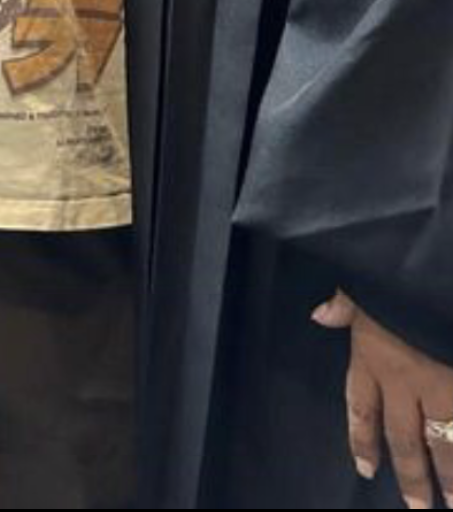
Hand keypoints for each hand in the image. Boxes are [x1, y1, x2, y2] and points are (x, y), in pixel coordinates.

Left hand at [314, 289, 452, 507]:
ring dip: (451, 477)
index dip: (362, 438)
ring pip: (446, 443)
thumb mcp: (365, 284)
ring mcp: (443, 386)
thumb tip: (320, 314)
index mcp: (374, 357)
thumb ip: (346, 304)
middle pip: (406, 439)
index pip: (363, 407)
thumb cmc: (395, 276)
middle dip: (413, 477)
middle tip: (418, 508)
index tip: (365, 469)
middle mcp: (407, 381)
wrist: (435, 271)